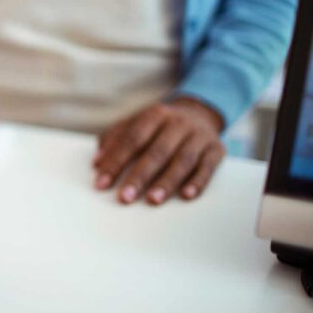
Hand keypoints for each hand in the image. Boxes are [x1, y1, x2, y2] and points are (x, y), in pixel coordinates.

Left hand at [92, 98, 225, 204]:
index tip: (101, 184)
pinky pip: (208, 167)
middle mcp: (178, 123)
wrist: (200, 112)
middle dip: (139, 176)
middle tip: (125, 197)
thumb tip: (96, 162)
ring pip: (183, 160)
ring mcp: (199, 136)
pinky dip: (198, 182)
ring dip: (167, 181)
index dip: (115, 161)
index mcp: (155, 114)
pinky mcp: (217, 150)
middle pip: (157, 151)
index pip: (132, 139)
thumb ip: (115, 139)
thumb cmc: (159, 126)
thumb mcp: (137, 123)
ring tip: (152, 200)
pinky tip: (186, 196)